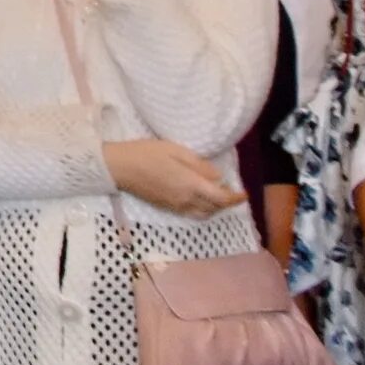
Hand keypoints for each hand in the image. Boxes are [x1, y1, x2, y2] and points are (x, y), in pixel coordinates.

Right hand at [103, 139, 244, 217]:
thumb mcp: (175, 150)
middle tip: (231, 190)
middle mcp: (186, 200)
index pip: (222, 198)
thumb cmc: (146, 153)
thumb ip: (199, 164)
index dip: (236, 198)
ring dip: (215, 207)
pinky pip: (192, 214)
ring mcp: (176, 206)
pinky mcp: (167, 207)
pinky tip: (199, 198)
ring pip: (204, 213)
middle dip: (227, 202)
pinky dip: (202, 209)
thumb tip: (218, 176)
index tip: (244, 192)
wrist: (119, 167)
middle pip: (215, 208)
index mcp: (191, 185)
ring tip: (216, 194)